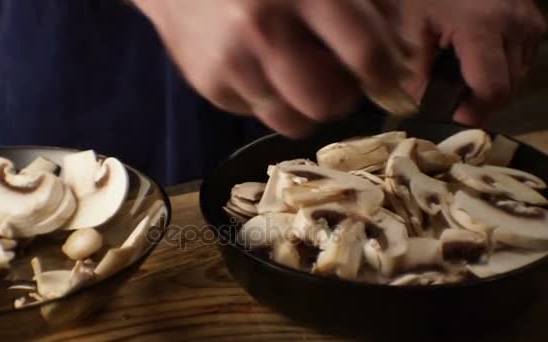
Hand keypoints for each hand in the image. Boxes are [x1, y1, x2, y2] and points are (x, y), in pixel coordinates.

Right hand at [134, 0, 409, 137]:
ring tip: (302, 81)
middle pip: (326, 102)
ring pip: (292, 121)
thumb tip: (396, 50)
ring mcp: (233, 63)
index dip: (384, 75)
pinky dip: (271, 100)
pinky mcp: (209, 86)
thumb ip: (363, 2)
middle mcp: (265, 31)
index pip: (362, 52)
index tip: (389, 82)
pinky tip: (263, 72)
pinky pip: (259, 115)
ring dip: (307, 108)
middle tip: (340, 82)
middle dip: (343, 99)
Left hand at [400, 0, 546, 125]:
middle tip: (451, 96)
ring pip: (518, 75)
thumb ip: (415, 73)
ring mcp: (529, 20)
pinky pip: (522, 58)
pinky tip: (475, 57)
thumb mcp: (409, 28)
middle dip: (480, 100)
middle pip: (508, 87)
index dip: (473, 111)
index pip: (493, 89)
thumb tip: (425, 106)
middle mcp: (516, 24)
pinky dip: (501, 66)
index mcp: (484, 27)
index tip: (453, 114)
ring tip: (460, 73)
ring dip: (491, 84)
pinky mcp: (532, 18)